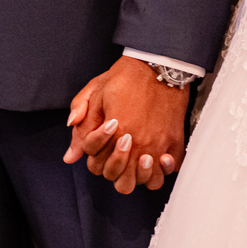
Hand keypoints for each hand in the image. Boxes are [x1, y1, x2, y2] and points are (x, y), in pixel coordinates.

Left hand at [63, 57, 188, 193]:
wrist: (157, 64)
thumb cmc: (126, 78)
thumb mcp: (95, 95)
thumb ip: (82, 128)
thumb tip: (71, 156)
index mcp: (115, 133)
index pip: (97, 166)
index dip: (95, 155)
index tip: (103, 137)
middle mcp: (138, 144)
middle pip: (122, 182)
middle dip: (114, 169)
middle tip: (118, 150)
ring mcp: (159, 145)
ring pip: (148, 182)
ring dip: (139, 175)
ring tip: (137, 159)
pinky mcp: (175, 141)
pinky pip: (170, 169)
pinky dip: (163, 169)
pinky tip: (157, 157)